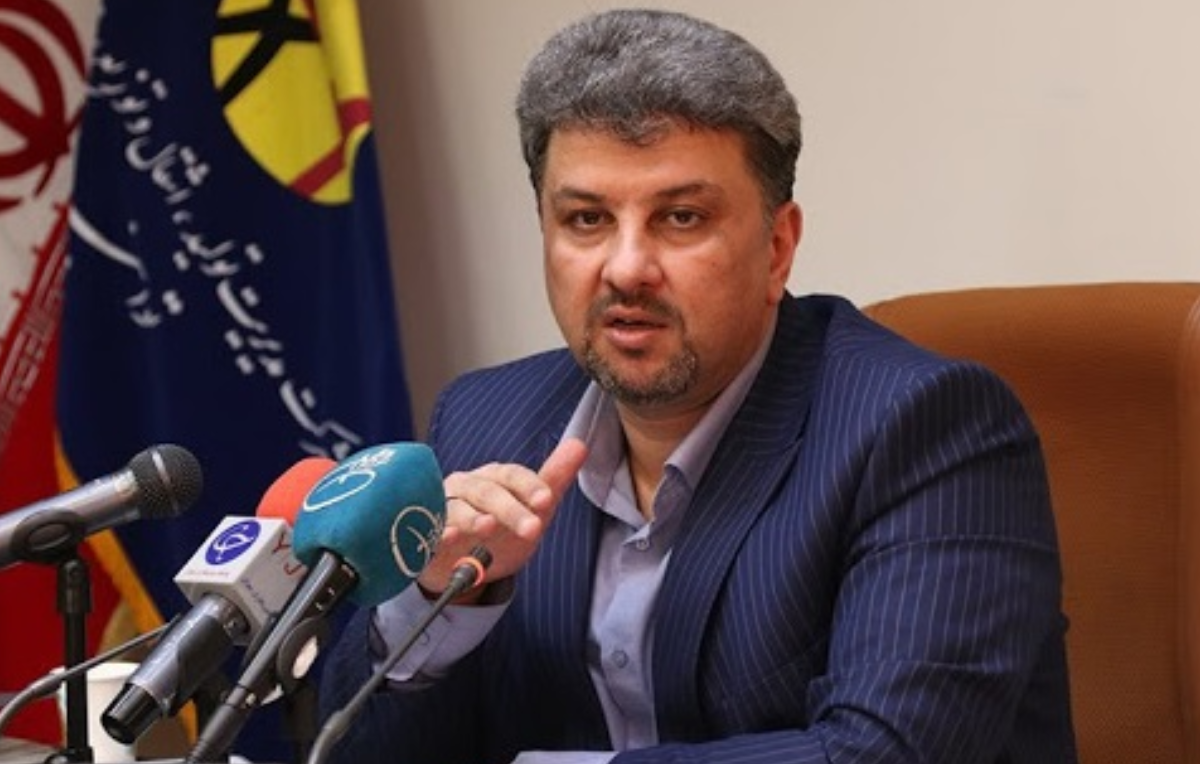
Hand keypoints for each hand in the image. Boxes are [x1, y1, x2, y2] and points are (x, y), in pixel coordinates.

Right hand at [418, 437, 587, 598]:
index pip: (512, 475)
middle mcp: (468, 487)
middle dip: (511, 510)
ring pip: (458, 508)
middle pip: (488, 492)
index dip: (529, 486)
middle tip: (532, 528)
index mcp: (494, 478)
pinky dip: (439, 532)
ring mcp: (444, 508)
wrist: (462, 563)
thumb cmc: (499, 529)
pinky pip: (431, 530)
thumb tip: (580, 444)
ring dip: (473, 517)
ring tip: (487, 526)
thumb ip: (553, 480)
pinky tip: (448, 537)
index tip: (546, 500)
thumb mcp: (530, 509)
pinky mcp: (428, 533)